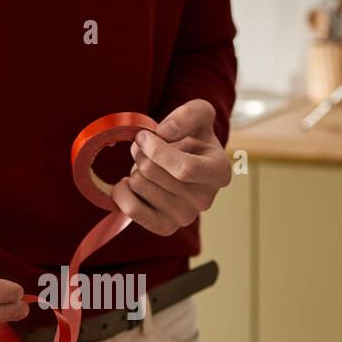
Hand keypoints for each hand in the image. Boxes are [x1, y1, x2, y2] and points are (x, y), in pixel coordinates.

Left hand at [112, 98, 231, 235]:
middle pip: (154, 174)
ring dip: (135, 169)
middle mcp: (206, 200)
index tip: (144, 136)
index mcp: (219, 173)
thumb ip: (188, 115)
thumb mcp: (200, 114)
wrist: (189, 162)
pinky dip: (122, 192)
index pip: (183, 169)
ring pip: (140, 186)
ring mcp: (186, 217)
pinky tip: (129, 182)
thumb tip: (164, 132)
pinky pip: (131, 209)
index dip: (156, 150)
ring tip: (148, 166)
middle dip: (141, 153)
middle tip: (144, 148)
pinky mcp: (165, 227)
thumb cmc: (194, 137)